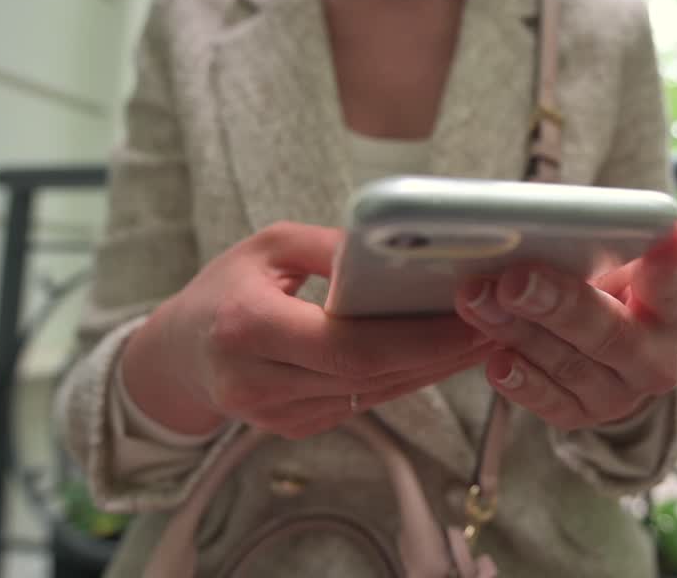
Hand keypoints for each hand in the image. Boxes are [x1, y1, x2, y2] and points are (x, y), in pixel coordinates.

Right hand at [122, 222, 491, 438]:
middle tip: (499, 325)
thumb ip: (332, 248)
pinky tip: (442, 355)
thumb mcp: (268, 248)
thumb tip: (402, 249)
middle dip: (443, 354)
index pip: (351, 346)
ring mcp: (278, 416)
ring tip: (485, 336)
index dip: (417, 339)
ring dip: (436, 368)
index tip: (471, 317)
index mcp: (248, 328)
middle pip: (373, 377)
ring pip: (377, 395)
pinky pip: (366, 403)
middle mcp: (260, 382)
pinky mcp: (297, 428)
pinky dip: (407, 377)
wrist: (178, 354)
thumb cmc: (224, 288)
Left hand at [454, 217, 676, 429]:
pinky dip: (523, 382)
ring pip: (571, 365)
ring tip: (478, 302)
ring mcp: (623, 391)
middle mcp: (656, 354)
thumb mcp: (612, 262)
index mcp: (670, 303)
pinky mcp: (587, 415)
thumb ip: (602, 242)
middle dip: (558, 304)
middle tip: (513, 281)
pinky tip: (497, 361)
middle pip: (610, 331)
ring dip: (519, 333)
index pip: (675, 277)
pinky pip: (553, 403)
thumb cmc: (603, 288)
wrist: (602, 354)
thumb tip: (552, 214)